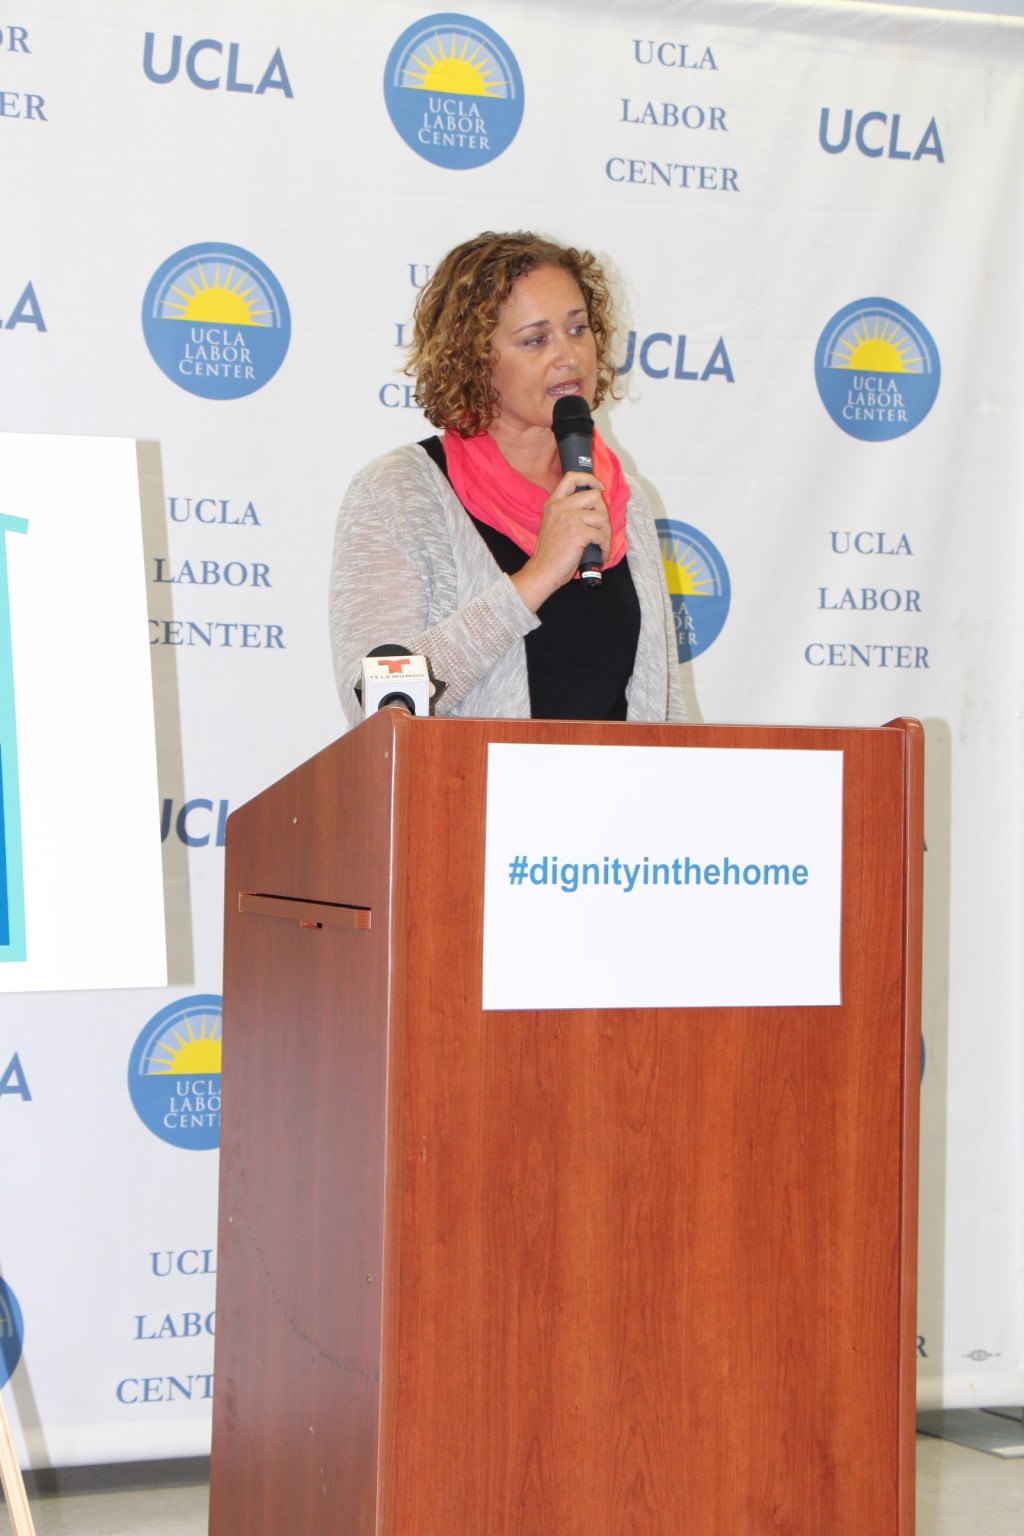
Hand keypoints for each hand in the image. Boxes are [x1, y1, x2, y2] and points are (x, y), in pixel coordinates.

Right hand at [511, 471, 609, 611]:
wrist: (542, 570)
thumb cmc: (549, 553)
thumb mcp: (552, 523)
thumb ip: (566, 511)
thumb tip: (592, 507)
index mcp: (553, 503)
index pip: (572, 477)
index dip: (590, 479)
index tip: (599, 487)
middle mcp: (560, 507)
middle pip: (594, 496)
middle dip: (603, 513)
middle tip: (601, 527)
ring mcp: (569, 519)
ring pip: (602, 516)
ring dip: (606, 533)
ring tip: (602, 544)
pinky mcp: (578, 533)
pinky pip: (602, 535)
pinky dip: (605, 547)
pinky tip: (601, 554)